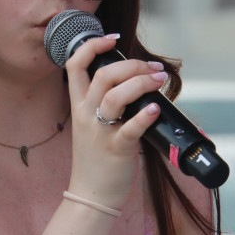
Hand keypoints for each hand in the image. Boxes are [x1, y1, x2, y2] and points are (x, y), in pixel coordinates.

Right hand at [62, 34, 166, 207]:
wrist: (92, 195)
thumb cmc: (98, 159)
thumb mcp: (93, 126)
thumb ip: (107, 104)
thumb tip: (137, 83)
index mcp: (80, 106)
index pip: (75, 65)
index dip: (92, 46)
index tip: (113, 39)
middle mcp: (87, 115)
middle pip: (102, 75)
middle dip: (130, 65)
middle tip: (152, 69)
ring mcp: (101, 132)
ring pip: (114, 95)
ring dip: (140, 83)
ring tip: (159, 80)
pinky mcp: (116, 149)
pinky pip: (130, 128)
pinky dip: (145, 115)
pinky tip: (156, 108)